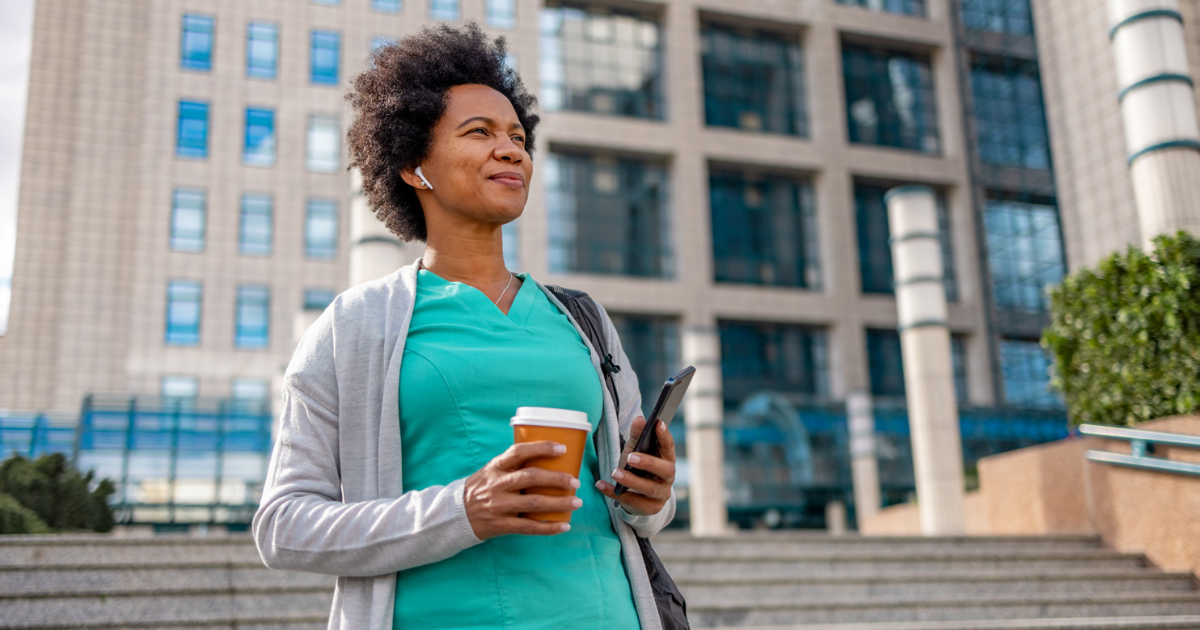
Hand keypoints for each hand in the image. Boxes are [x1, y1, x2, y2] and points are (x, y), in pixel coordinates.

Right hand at [463, 441, 582, 539]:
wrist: (456, 514)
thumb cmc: (480, 489)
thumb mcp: (490, 470)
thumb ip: (512, 465)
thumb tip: (546, 457)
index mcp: (495, 467)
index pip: (518, 452)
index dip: (541, 448)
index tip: (562, 448)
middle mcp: (497, 485)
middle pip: (531, 478)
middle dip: (556, 479)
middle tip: (575, 482)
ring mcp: (499, 506)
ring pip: (533, 503)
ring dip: (558, 503)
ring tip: (576, 502)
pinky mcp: (501, 525)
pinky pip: (529, 527)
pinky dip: (549, 527)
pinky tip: (564, 526)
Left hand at [595, 416, 675, 515]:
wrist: (636, 495)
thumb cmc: (638, 467)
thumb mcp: (635, 450)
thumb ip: (637, 435)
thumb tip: (640, 419)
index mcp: (667, 459)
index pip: (669, 447)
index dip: (665, 436)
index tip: (658, 423)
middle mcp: (668, 478)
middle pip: (665, 470)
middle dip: (648, 463)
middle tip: (631, 457)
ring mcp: (661, 494)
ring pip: (649, 489)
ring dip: (631, 481)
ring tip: (615, 472)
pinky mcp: (650, 508)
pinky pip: (633, 501)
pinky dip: (615, 493)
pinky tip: (602, 485)